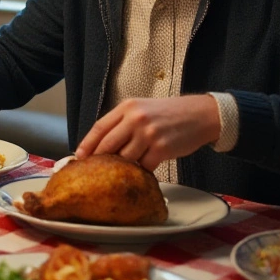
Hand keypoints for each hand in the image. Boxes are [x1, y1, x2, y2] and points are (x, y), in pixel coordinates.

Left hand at [75, 96, 221, 170]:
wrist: (200, 115)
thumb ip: (122, 122)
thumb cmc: (168, 113)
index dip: (86, 144)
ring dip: (122, 167)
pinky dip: (141, 171)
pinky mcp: (162, 148)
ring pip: (125, 158)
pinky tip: (142, 172)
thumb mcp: (141, 109)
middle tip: (93, 170)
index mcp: (127, 107)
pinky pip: (144, 166)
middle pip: (107, 145)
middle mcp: (136, 119)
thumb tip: (100, 144)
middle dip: (99, 160)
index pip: (99, 128)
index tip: (78, 157)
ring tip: (121, 172)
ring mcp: (149, 134)